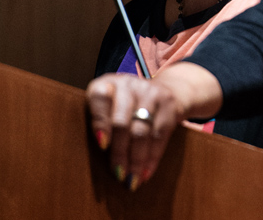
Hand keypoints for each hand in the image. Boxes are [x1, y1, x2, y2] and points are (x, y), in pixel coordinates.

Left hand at [86, 62, 222, 190]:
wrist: (166, 89)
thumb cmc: (127, 105)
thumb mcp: (110, 105)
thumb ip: (100, 121)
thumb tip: (94, 156)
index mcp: (107, 83)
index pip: (100, 98)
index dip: (100, 122)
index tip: (101, 145)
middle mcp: (129, 84)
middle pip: (122, 122)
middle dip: (119, 153)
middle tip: (118, 174)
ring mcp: (150, 92)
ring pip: (141, 132)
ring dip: (136, 160)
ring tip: (131, 179)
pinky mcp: (168, 103)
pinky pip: (159, 135)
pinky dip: (152, 157)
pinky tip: (146, 172)